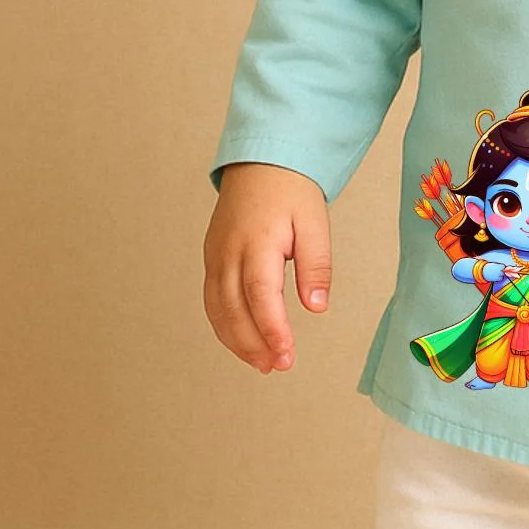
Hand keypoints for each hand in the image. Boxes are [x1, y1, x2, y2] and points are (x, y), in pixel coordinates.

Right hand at [203, 162, 331, 374]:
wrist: (261, 163)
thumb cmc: (292, 192)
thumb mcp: (315, 222)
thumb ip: (317, 266)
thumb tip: (317, 307)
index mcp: (257, 241)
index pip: (260, 294)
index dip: (271, 328)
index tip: (287, 353)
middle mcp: (228, 252)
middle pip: (233, 309)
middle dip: (254, 343)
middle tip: (280, 366)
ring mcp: (215, 257)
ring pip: (217, 310)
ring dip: (238, 341)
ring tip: (264, 364)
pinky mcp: (211, 260)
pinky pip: (212, 300)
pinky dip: (225, 326)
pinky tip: (245, 342)